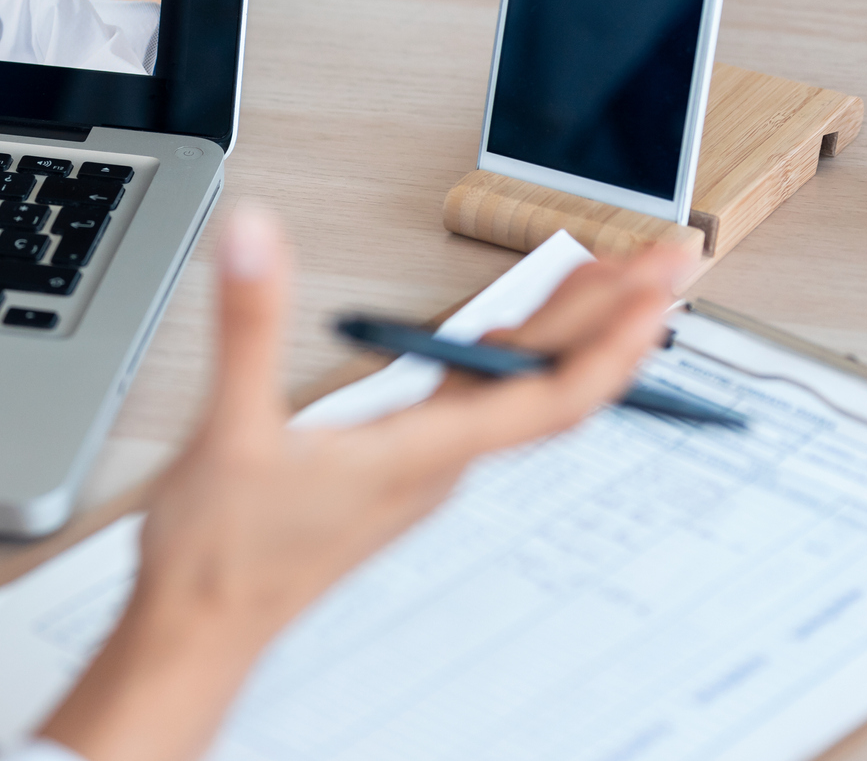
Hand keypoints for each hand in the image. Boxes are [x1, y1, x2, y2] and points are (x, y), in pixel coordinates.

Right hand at [39, 205, 686, 760]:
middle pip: (549, 383)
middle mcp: (433, 464)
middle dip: (616, 315)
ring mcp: (418, 472)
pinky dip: (512, 360)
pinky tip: (506, 339)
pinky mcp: (394, 472)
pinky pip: (482, 407)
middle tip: (669, 258)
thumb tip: (256, 238)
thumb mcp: (229, 427)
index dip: (611, 339)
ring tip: (607, 282)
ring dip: (570, 336)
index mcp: (416, 455)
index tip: (657, 287)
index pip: (545, 395)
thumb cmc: (220, 557)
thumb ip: (248, 325)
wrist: (198, 629)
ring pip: (519, 395)